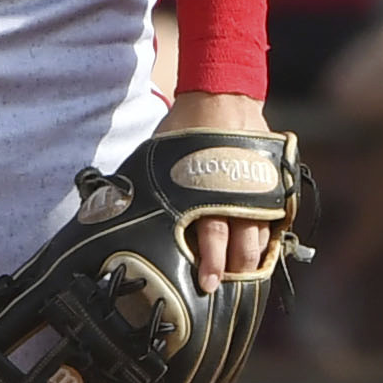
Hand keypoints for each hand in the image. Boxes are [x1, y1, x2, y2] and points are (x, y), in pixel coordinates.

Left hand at [162, 89, 281, 283]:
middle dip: (233, 270)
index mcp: (206, 189)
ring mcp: (259, 188)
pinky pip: (275, 219)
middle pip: (241, 244)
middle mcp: (236, 193)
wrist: (222, 94)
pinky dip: (269, 238)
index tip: (206, 284)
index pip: (212, 236)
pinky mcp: (273, 182)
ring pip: (261, 235)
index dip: (210, 263)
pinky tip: (262, 253)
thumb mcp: (160, 155)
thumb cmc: (185, 127)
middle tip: (224, 289)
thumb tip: (107, 210)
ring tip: (243, 276)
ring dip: (251, 259)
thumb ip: (147, 186)